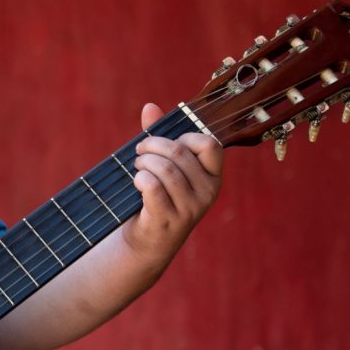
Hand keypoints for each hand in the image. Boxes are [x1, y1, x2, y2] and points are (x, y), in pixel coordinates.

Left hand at [124, 102, 223, 264]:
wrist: (147, 242)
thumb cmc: (157, 198)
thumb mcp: (163, 167)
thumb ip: (159, 137)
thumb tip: (150, 107)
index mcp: (212, 176)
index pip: (209, 144)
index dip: (184, 137)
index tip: (166, 143)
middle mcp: (208, 192)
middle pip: (180, 153)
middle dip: (152, 145)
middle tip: (139, 151)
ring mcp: (190, 209)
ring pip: (166, 169)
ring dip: (144, 162)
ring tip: (137, 166)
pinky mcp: (169, 220)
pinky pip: (153, 188)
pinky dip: (140, 178)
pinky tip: (136, 181)